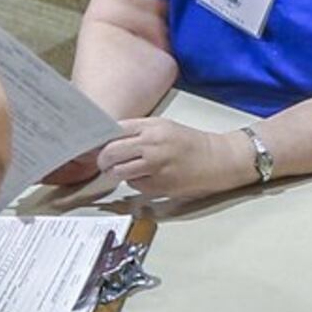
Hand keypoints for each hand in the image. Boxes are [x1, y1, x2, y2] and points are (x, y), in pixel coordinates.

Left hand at [95, 116, 250, 200]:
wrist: (216, 159)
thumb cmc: (188, 143)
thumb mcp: (163, 127)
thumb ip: (138, 131)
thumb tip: (109, 139)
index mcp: (152, 127)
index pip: (114, 130)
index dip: (100, 139)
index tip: (95, 144)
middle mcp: (152, 145)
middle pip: (111, 152)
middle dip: (102, 159)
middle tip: (103, 162)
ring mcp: (155, 166)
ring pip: (119, 172)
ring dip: (115, 173)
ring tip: (120, 171)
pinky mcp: (160, 185)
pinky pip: (134, 185)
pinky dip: (134, 182)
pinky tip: (145, 177)